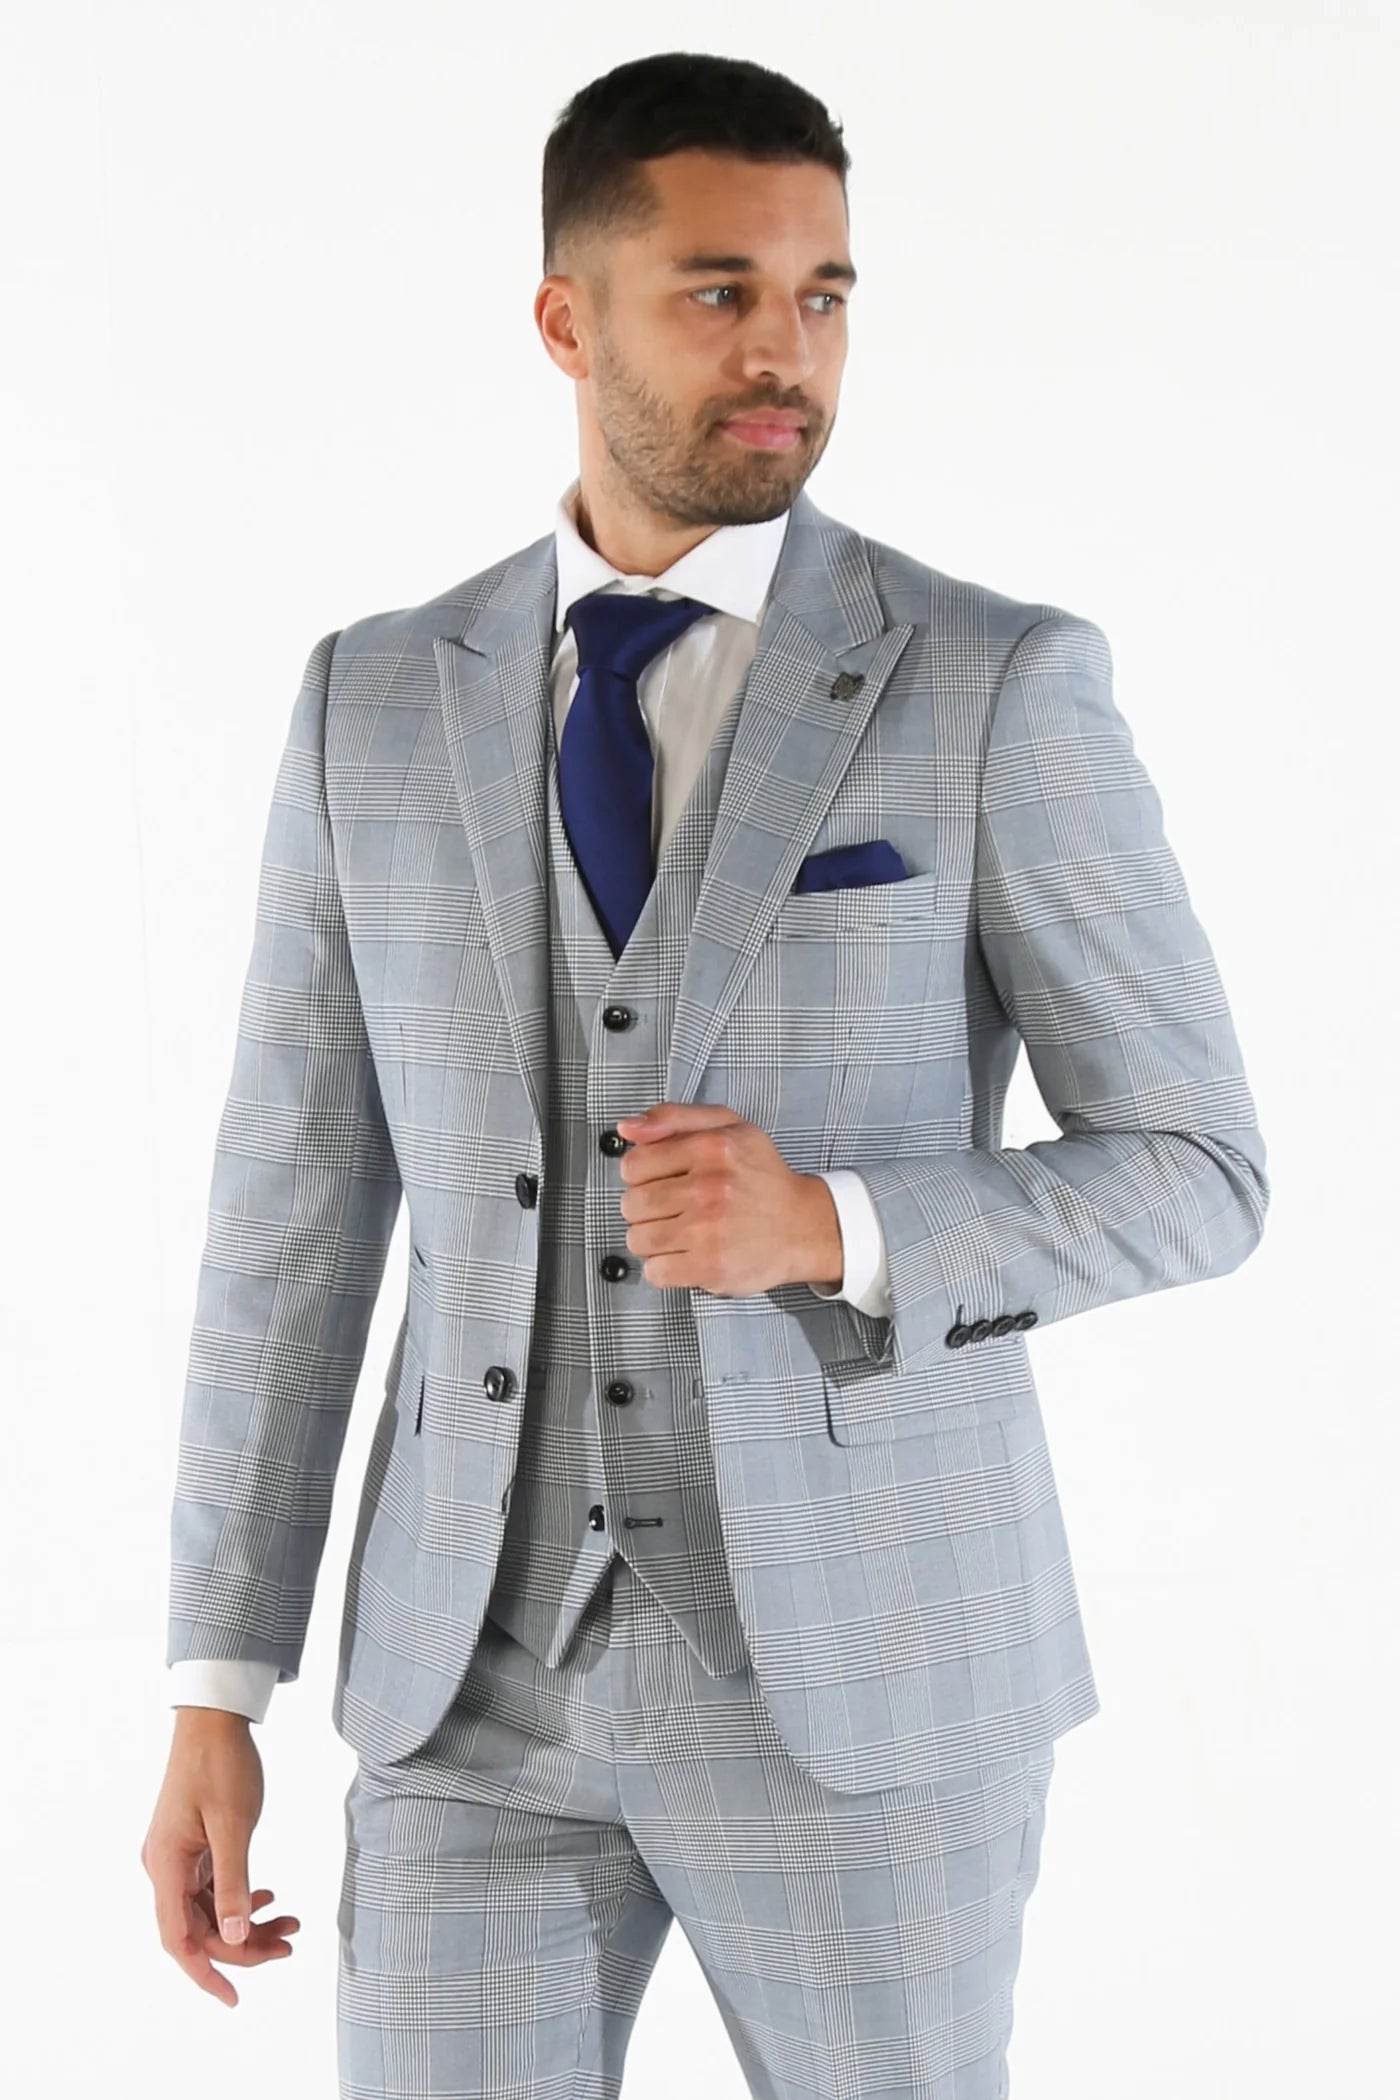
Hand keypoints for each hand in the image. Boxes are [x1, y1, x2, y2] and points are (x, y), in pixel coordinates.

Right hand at [141, 1709, 298, 2006]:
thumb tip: (237, 1935)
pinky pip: (212, 1887)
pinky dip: (241, 1896)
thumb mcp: (233, 1825)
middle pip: (200, 1928)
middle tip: (289, 1945)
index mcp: (166, 1866)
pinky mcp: (192, 1845)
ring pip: (210, 1909)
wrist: (214, 1717)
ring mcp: (178, 1856)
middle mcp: (165, 1867)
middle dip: (244, 1943)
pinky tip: (269, 1896)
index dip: (206, 1972)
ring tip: (291, 1922)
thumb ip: (234, 1882)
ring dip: (248, 1920)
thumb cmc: (221, 1764)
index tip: (234, 1997)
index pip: (179, 1940)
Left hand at [614, 1102, 842, 1295]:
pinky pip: (655, 1271)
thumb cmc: (761, 1177)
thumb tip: (628, 1127)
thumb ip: (673, 1117)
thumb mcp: (727, 1126)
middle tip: (675, 1209)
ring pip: (638, 1239)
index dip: (641, 1175)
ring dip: (653, 1239)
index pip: (633, 1165)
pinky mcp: (711, 1267)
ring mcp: (709, 1230)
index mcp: (711, 1147)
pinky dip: (665, 1267)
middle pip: (631, 1204)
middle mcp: (710, 1187)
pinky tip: (687, 1254)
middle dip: (646, 1209)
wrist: (802, 1226)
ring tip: (682, 1233)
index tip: (664, 1181)